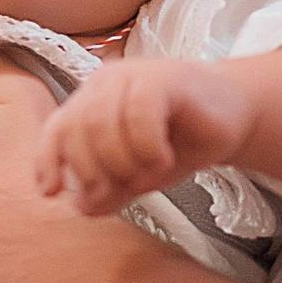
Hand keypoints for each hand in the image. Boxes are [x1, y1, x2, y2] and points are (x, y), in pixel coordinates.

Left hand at [33, 57, 253, 215]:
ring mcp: (132, 75)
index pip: (56, 129)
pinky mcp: (163, 78)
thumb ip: (110, 189)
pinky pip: (139, 112)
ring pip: (102, 121)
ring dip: (123, 161)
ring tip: (149, 175)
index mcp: (90, 102)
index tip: (51, 192)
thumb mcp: (138, 172)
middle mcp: (104, 84)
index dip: (47, 161)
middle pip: (76, 129)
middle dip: (93, 170)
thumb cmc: (180, 139)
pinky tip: (163, 159)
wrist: (233, 115)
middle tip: (120, 191)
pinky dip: (147, 146)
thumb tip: (83, 207)